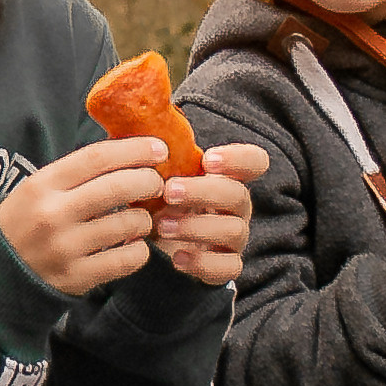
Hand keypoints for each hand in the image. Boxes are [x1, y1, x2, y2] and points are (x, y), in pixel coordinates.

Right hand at [0, 137, 168, 296]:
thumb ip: (76, 174)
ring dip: (144, 219)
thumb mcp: (37, 190)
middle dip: (149, 181)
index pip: (97, 157)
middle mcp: (53, 214)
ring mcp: (65, 248)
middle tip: (156, 184)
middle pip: (118, 186)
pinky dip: (139, 250)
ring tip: (139, 220)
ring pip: (128, 223)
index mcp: (42, 185)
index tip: (158, 149)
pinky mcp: (77, 277)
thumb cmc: (24, 224)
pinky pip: (128, 259)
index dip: (134, 149)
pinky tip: (131, 246)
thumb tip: (129, 154)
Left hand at [151, 142, 268, 284]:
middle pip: (238, 195)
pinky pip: (228, 267)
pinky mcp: (225, 266)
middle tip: (168, 191)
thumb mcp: (157, 173)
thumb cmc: (160, 198)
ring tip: (162, 226)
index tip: (208, 160)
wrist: (158, 241)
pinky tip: (177, 258)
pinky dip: (203, 263)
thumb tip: (131, 117)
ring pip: (234, 231)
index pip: (254, 162)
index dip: (239, 159)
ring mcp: (234, 237)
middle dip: (204, 192)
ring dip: (196, 227)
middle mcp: (236, 206)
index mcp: (225, 178)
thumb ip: (153, 150)